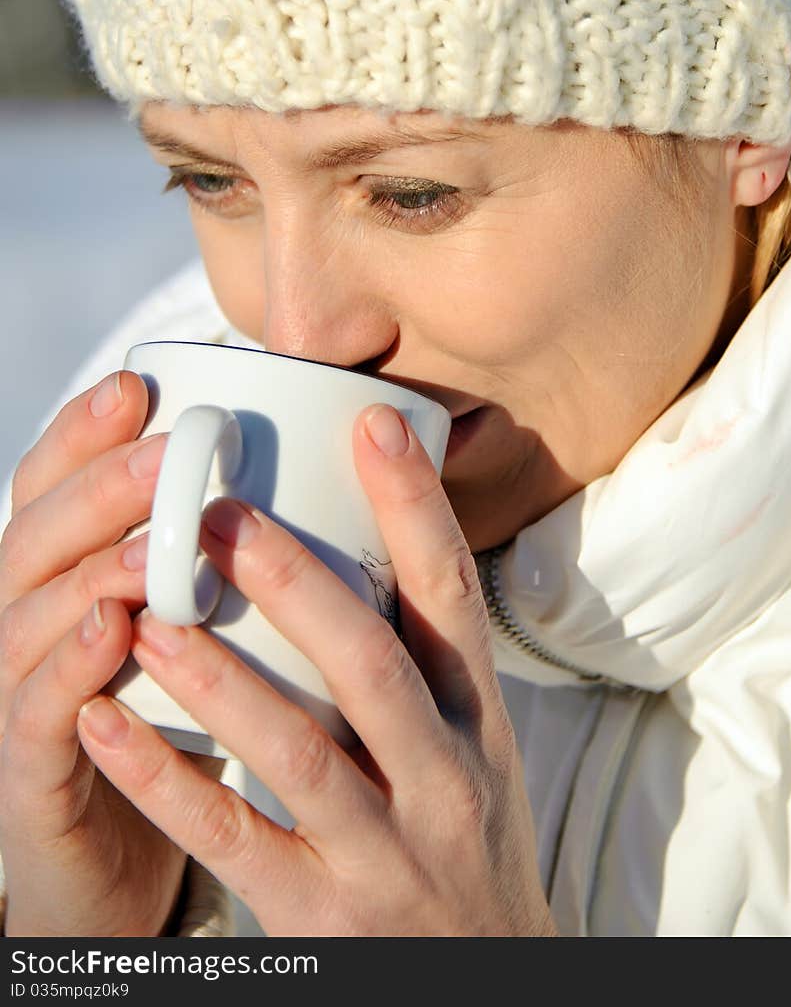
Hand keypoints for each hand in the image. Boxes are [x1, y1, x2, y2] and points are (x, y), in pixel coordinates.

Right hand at [0, 372, 195, 936]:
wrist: (123, 866)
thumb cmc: (170, 725)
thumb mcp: (188, 629)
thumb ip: (214, 560)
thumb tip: (301, 472)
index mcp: (65, 578)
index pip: (53, 488)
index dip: (82, 434)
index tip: (137, 385)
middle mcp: (26, 624)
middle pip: (36, 536)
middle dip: (99, 489)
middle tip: (163, 452)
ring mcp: (14, 697)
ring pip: (27, 617)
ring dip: (87, 574)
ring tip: (149, 545)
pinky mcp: (26, 775)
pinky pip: (36, 716)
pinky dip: (70, 674)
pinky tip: (115, 638)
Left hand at [77, 403, 557, 936]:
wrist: (488, 982)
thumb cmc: (464, 837)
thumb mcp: (473, 744)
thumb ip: (420, 657)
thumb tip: (357, 533)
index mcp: (477, 718)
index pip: (452, 595)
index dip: (413, 505)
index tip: (366, 421)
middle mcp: (443, 776)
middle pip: (368, 661)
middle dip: (291, 580)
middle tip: (216, 511)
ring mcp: (386, 851)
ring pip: (298, 752)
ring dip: (219, 678)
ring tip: (146, 614)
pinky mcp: (324, 917)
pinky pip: (234, 840)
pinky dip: (164, 781)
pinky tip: (105, 724)